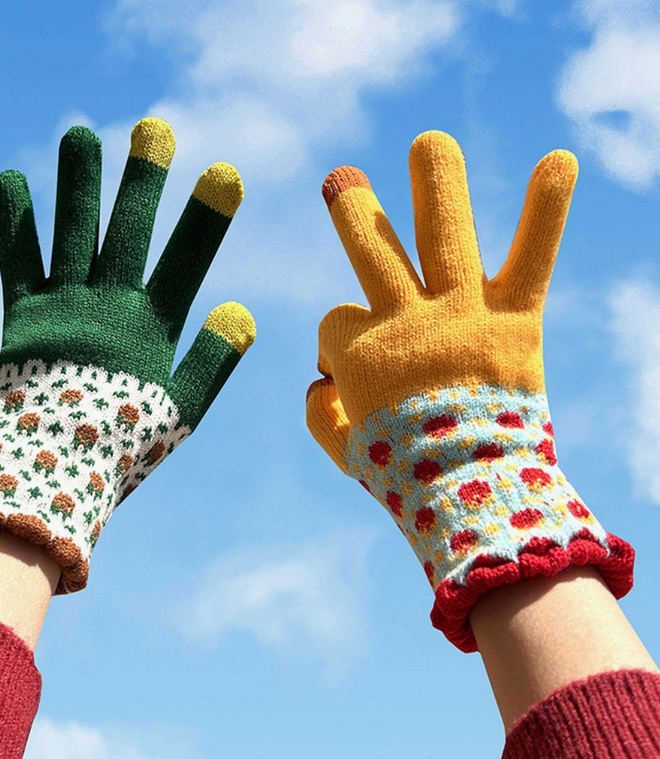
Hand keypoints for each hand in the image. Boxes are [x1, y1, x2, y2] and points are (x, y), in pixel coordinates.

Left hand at [0, 119, 254, 592]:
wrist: (48, 476)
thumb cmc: (120, 446)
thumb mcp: (179, 413)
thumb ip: (212, 362)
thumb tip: (242, 311)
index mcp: (149, 330)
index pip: (186, 265)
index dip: (205, 220)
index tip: (225, 173)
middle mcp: (105, 308)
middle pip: (127, 234)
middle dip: (143, 181)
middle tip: (154, 129)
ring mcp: (61, 307)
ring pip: (73, 234)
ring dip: (78, 183)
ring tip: (81, 134)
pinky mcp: (22, 316)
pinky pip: (16, 261)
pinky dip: (14, 222)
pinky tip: (10, 179)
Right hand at [307, 131, 631, 650]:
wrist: (470, 495)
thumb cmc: (401, 475)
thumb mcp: (342, 450)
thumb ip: (319, 412)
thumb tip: (317, 381)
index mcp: (359, 352)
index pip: (334, 324)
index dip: (337, 345)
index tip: (356, 375)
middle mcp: (405, 319)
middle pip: (371, 252)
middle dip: (353, 215)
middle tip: (342, 181)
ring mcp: (460, 314)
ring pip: (442, 233)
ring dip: (435, 183)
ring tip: (431, 143)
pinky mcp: (516, 321)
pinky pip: (531, 259)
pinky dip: (545, 211)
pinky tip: (560, 160)